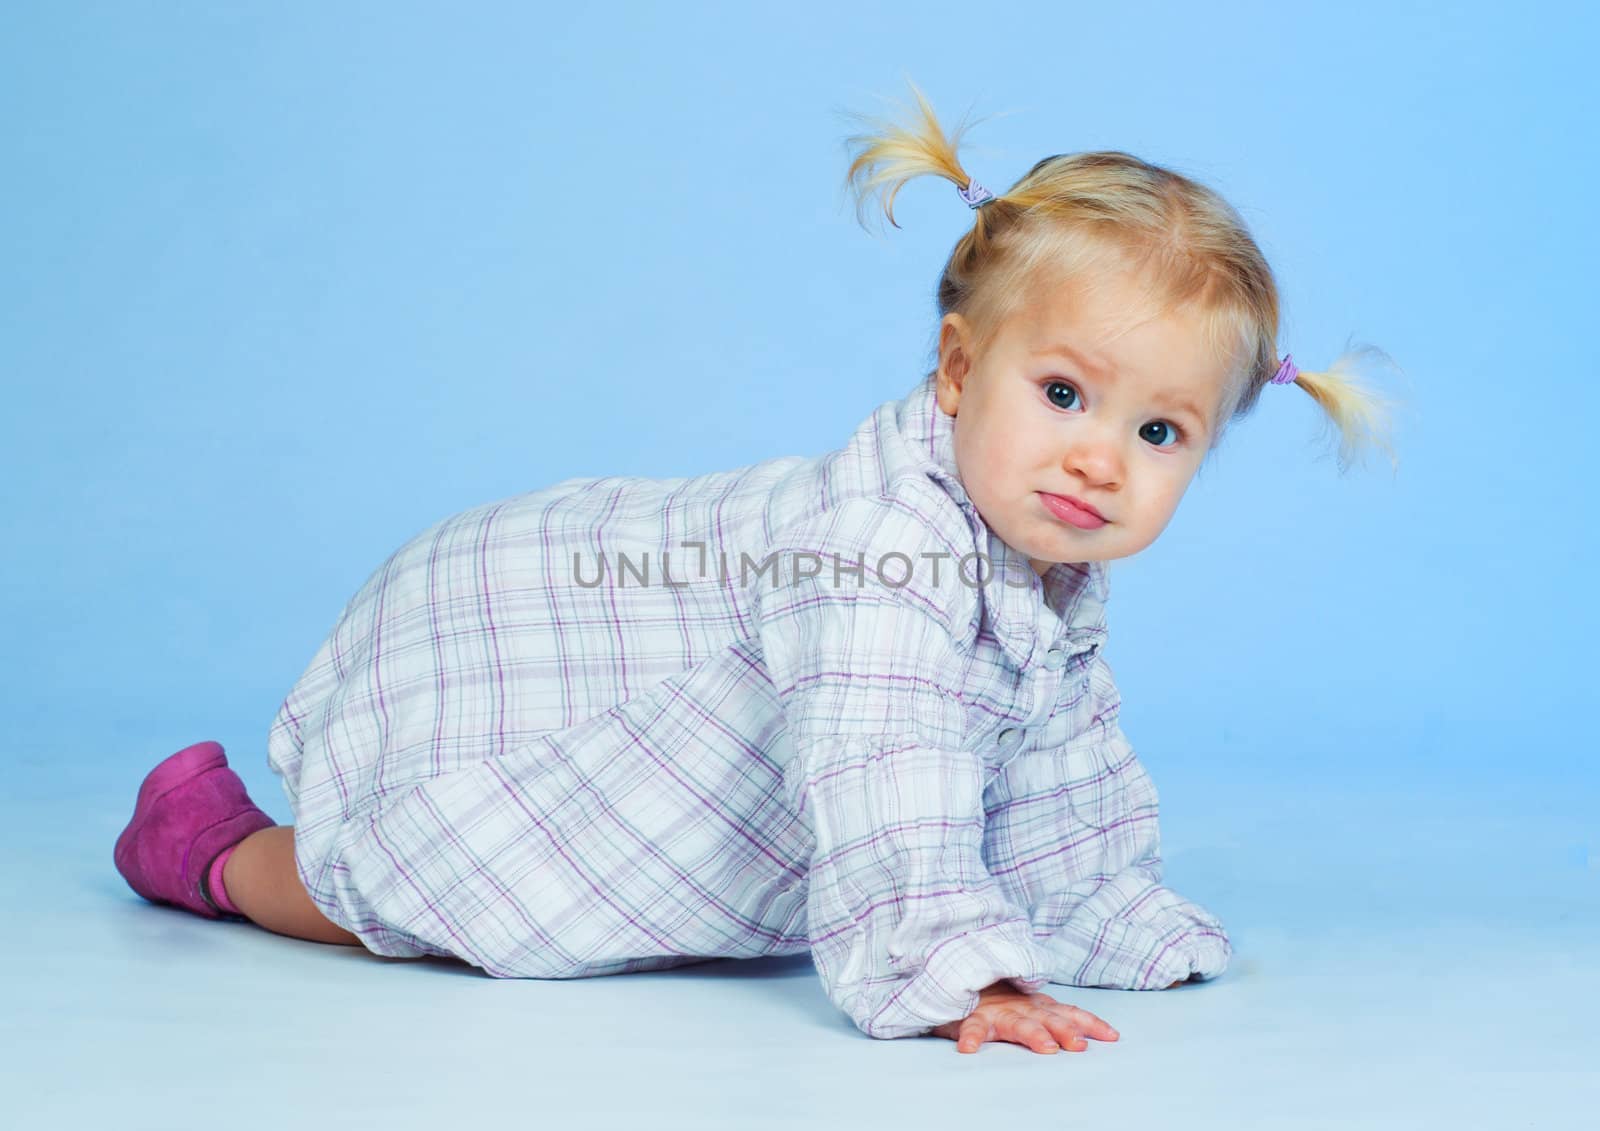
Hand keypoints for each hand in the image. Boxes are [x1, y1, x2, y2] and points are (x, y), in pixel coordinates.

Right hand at [929, 980, 1120, 1054]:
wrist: (960, 977)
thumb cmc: (998, 1000)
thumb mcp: (1029, 1006)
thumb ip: (1052, 1016)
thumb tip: (1088, 1034)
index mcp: (1037, 1005)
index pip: (1069, 1012)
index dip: (1090, 1023)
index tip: (1111, 1035)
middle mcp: (1021, 1006)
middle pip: (1047, 1018)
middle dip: (1065, 1030)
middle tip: (1079, 1044)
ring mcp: (996, 1011)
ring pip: (1016, 1023)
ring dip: (1032, 1033)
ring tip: (1046, 1047)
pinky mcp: (971, 1017)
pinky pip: (970, 1027)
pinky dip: (970, 1036)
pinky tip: (969, 1048)